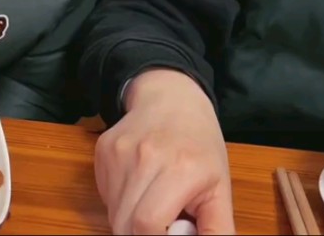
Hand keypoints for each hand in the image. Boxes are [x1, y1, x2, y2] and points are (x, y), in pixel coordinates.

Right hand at [95, 69, 234, 234]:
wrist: (171, 99)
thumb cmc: (199, 145)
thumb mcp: (220, 188)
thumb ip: (217, 229)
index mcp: (180, 169)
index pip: (148, 223)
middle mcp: (144, 158)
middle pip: (125, 222)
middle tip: (161, 228)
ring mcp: (119, 153)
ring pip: (113, 211)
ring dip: (129, 221)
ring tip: (152, 206)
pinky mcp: (103, 152)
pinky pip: (106, 195)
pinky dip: (120, 203)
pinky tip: (138, 188)